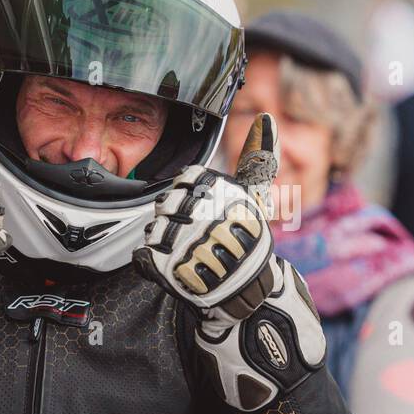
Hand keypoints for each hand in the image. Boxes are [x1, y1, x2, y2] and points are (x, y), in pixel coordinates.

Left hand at [133, 112, 279, 319]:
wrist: (246, 293)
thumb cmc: (246, 242)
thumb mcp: (255, 197)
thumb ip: (258, 158)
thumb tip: (268, 119)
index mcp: (226, 192)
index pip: (186, 181)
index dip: (189, 196)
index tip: (202, 210)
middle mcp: (208, 214)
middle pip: (167, 204)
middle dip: (176, 219)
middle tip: (194, 235)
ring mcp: (188, 242)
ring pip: (155, 229)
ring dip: (165, 242)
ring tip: (186, 252)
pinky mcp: (171, 269)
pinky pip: (145, 255)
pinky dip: (154, 262)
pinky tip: (175, 266)